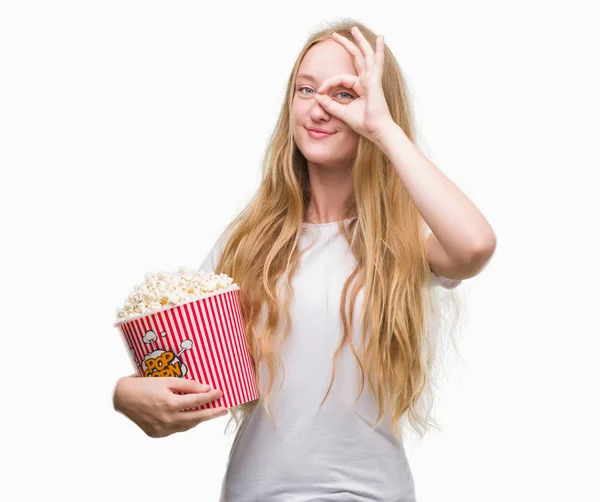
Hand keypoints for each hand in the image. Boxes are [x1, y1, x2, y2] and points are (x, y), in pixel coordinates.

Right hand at [113, 376, 227, 437]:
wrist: (122, 397)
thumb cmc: (144, 385)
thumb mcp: (167, 380)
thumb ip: (187, 385)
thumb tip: (206, 389)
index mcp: (170, 404)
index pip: (197, 401)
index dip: (211, 397)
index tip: (220, 393)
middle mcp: (167, 419)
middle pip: (197, 418)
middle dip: (212, 413)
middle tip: (224, 410)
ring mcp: (162, 429)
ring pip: (187, 426)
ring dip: (199, 419)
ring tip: (209, 412)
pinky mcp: (157, 434)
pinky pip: (177, 429)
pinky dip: (185, 423)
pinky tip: (191, 417)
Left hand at [314, 26, 393, 142]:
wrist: (377, 131)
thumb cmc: (364, 124)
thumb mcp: (342, 112)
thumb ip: (330, 104)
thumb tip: (317, 96)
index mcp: (360, 87)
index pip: (341, 78)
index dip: (328, 83)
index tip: (319, 92)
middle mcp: (367, 80)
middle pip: (356, 58)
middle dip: (346, 45)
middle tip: (335, 35)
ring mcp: (372, 79)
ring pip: (365, 55)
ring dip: (359, 41)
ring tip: (353, 29)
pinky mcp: (375, 81)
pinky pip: (377, 62)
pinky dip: (379, 50)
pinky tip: (381, 39)